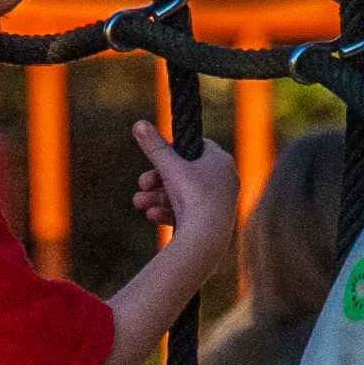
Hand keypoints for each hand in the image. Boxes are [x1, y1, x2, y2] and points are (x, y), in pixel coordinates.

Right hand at [130, 121, 238, 259]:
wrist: (206, 240)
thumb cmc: (193, 197)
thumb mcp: (169, 167)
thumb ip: (154, 147)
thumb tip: (138, 124)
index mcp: (221, 161)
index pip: (196, 147)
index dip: (173, 150)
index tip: (157, 157)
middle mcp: (225, 180)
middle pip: (185, 173)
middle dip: (157, 180)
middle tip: (141, 184)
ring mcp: (219, 203)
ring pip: (183, 195)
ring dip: (157, 197)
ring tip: (138, 203)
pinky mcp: (213, 223)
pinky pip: (189, 212)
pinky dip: (169, 212)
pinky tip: (151, 216)